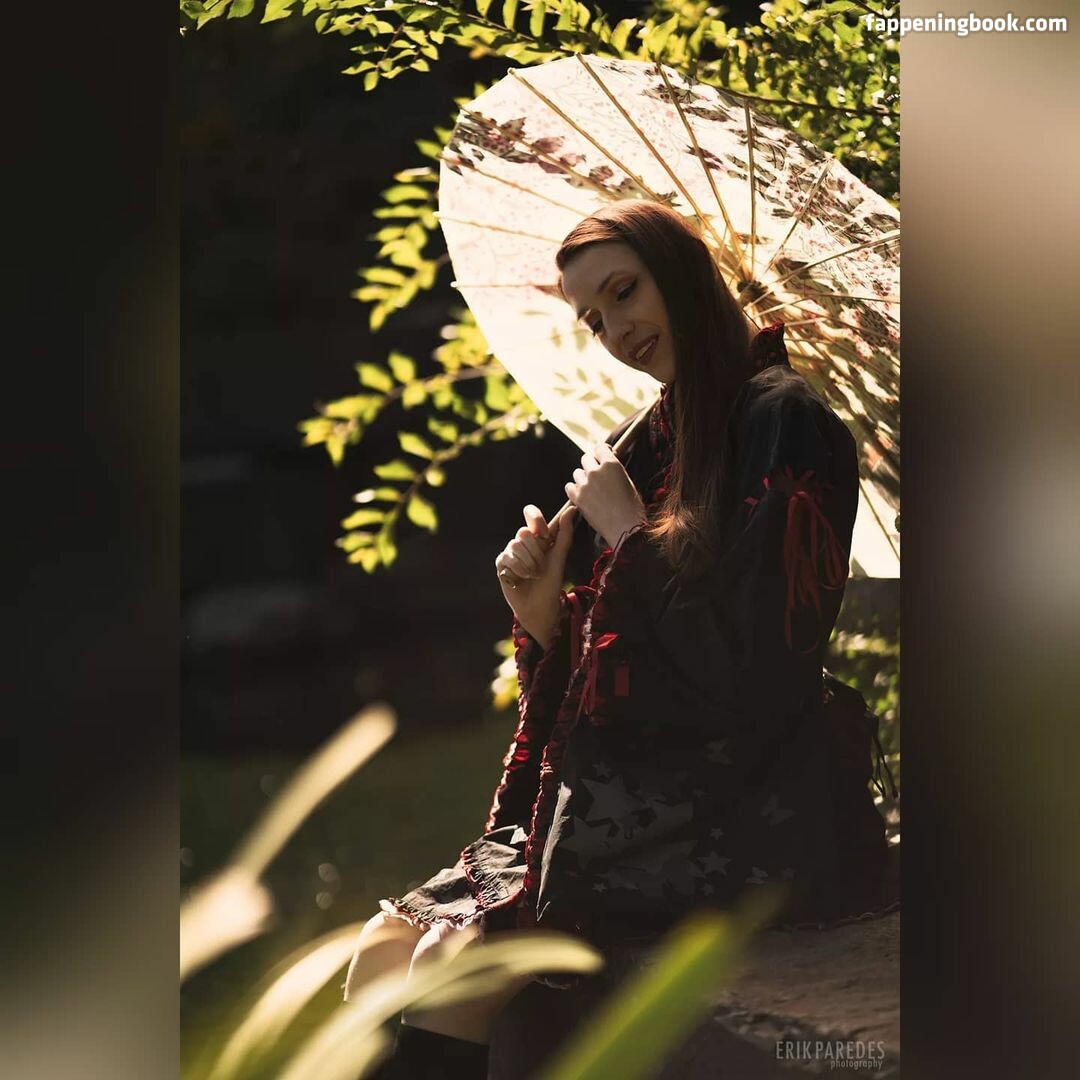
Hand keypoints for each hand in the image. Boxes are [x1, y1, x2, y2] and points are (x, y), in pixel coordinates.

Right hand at [494, 505, 576, 648]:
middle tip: (541, 567)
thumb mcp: (560, 557)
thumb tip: (572, 509)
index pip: (531, 515)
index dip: (536, 520)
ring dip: (529, 564)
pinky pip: (507, 558)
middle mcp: (522, 542)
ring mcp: (510, 552)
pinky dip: (519, 570)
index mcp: (537, 537)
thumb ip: (564, 533)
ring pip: (515, 545)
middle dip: (536, 553)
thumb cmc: (551, 582)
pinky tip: (521, 579)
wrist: (539, 606)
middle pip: (524, 532)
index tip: (545, 535)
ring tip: (533, 575)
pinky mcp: (501, 563)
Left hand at [564, 443, 646, 547]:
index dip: (602, 451)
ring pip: (577, 473)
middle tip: (597, 474)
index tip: (603, 456)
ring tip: (591, 488)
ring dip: (583, 478)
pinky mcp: (577, 498)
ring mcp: (585, 484)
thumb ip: (615, 471)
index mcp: (611, 464)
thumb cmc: (632, 508)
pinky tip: (582, 494)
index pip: (600, 448)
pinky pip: (569, 487)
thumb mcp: (628, 482)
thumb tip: (608, 464)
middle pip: (586, 459)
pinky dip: (574, 489)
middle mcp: (596, 471)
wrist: (625, 528)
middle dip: (591, 464)